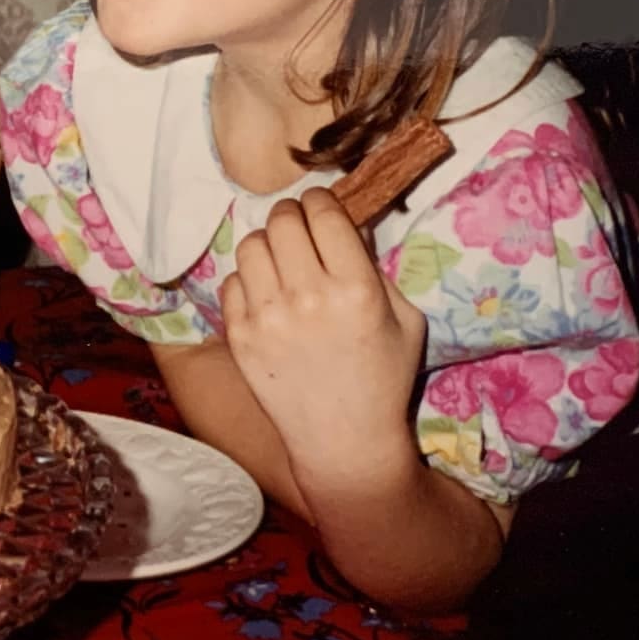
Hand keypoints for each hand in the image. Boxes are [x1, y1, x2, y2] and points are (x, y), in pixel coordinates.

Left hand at [219, 189, 426, 477]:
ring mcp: (267, 317)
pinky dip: (248, 280)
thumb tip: (345, 223)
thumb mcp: (406, 319)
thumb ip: (375, 267)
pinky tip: (266, 293)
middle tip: (299, 227)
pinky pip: (232, 281)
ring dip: (267, 244)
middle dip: (292, 215)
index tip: (320, 205)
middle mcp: (307, 297)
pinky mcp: (239, 336)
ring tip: (281, 259)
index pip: (324, 213)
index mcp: (356, 289)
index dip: (321, 200)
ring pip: (250, 245)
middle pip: (282, 220)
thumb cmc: (383, 377)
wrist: (345, 439)